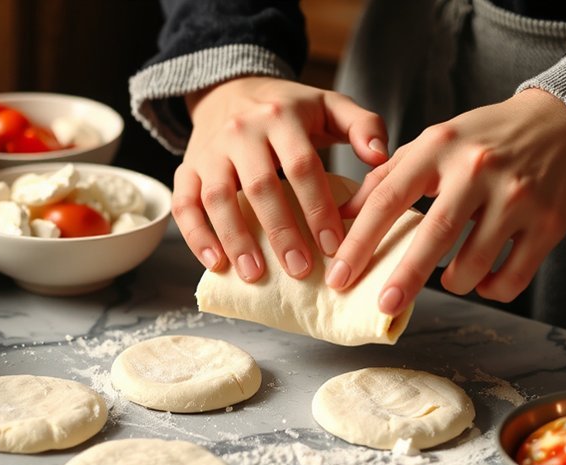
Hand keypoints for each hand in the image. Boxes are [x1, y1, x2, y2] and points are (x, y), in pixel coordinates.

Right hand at [173, 76, 387, 281]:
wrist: (230, 89)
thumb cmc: (288, 108)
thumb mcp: (329, 105)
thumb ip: (363, 124)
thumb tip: (380, 156)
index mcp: (281, 116)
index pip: (301, 166)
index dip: (318, 208)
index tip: (334, 246)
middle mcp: (241, 131)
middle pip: (260, 186)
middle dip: (281, 232)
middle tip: (299, 270)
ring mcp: (209, 151)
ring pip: (218, 198)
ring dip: (236, 240)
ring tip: (255, 275)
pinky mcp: (187, 167)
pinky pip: (185, 204)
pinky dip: (195, 236)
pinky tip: (215, 263)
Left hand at [326, 88, 565, 315]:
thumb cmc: (486, 137)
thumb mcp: (435, 142)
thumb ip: (388, 177)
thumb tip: (342, 217)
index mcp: (439, 147)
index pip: (388, 198)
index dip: (359, 241)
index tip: (340, 275)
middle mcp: (478, 169)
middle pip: (434, 234)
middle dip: (404, 277)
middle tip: (384, 306)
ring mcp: (517, 196)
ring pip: (475, 263)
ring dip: (454, 283)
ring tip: (448, 280)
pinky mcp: (549, 222)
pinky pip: (513, 277)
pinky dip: (492, 289)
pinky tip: (483, 282)